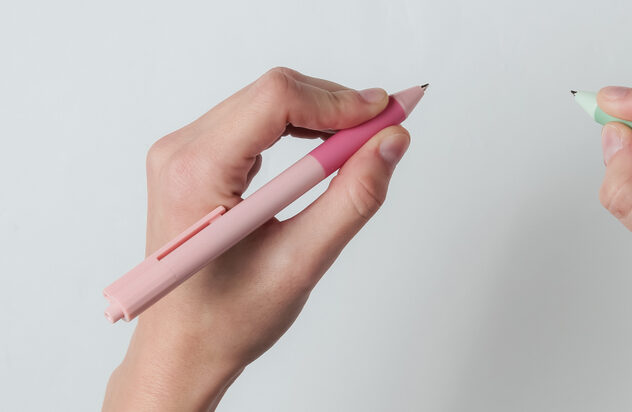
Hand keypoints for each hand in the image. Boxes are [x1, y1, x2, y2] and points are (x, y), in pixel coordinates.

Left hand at [103, 68, 410, 410]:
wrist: (182, 349)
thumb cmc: (228, 318)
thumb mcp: (301, 262)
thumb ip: (352, 198)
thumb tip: (391, 143)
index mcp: (196, 172)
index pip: (275, 99)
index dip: (339, 101)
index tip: (387, 114)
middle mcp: (181, 151)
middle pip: (273, 92)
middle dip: (338, 106)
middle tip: (389, 128)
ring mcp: (184, 153)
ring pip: (267, 101)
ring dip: (322, 115)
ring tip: (365, 143)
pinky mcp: (196, 160)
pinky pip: (255, 120)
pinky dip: (300, 128)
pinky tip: (328, 150)